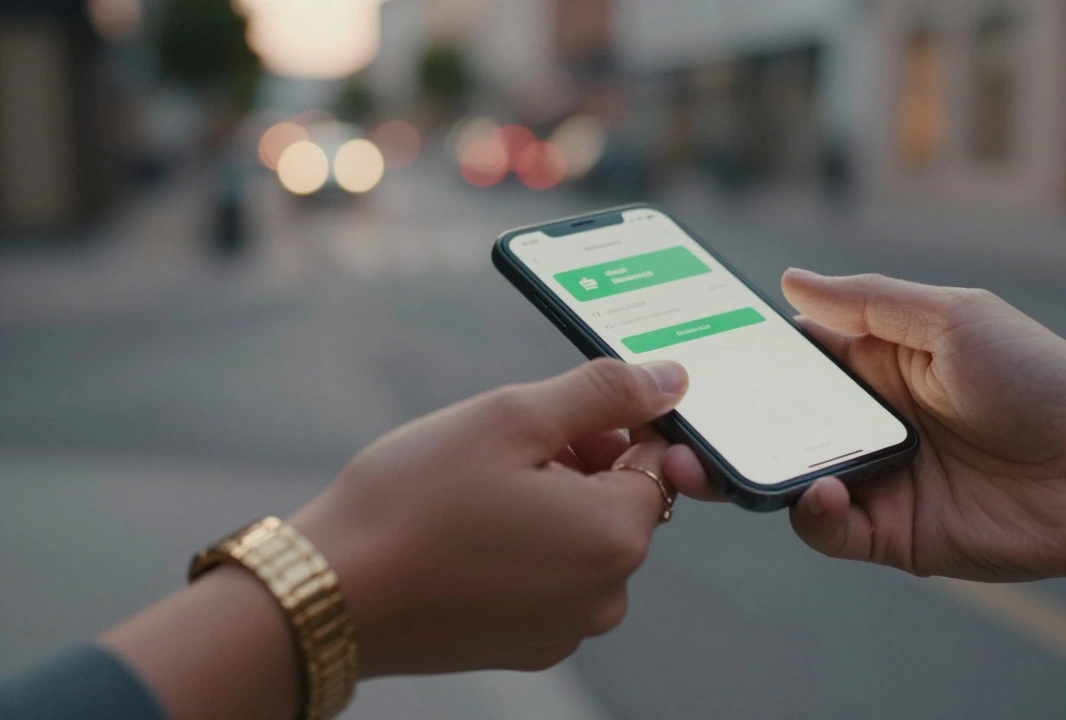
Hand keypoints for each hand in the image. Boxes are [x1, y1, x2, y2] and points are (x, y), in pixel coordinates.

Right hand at [291, 358, 687, 675]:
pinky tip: (466, 535)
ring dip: (547, 504)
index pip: (655, 456)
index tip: (547, 416)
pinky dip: (522, 549)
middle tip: (501, 451)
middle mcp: (606, 597)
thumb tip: (672, 379)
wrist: (327, 595)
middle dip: (576, 463)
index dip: (607, 421)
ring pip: (581, 539)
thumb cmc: (414, 500)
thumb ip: (604, 392)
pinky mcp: (526, 647)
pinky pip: (549, 580)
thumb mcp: (513, 417)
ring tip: (475, 494)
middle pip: (621, 500)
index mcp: (616, 538)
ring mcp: (565, 630)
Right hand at [665, 270, 1065, 581]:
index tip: (689, 350)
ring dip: (740, 471)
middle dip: (718, 422)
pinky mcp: (888, 532)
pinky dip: (811, 512)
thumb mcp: (953, 317)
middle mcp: (863, 420)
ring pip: (782, 477)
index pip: (787, 358)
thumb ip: (868, 302)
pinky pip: (825, 527)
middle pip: (769, 421)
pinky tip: (825, 490)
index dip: (738, 356)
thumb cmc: (1039, 380)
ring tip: (708, 462)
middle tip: (672, 420)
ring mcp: (872, 478)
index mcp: (874, 364)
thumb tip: (789, 280)